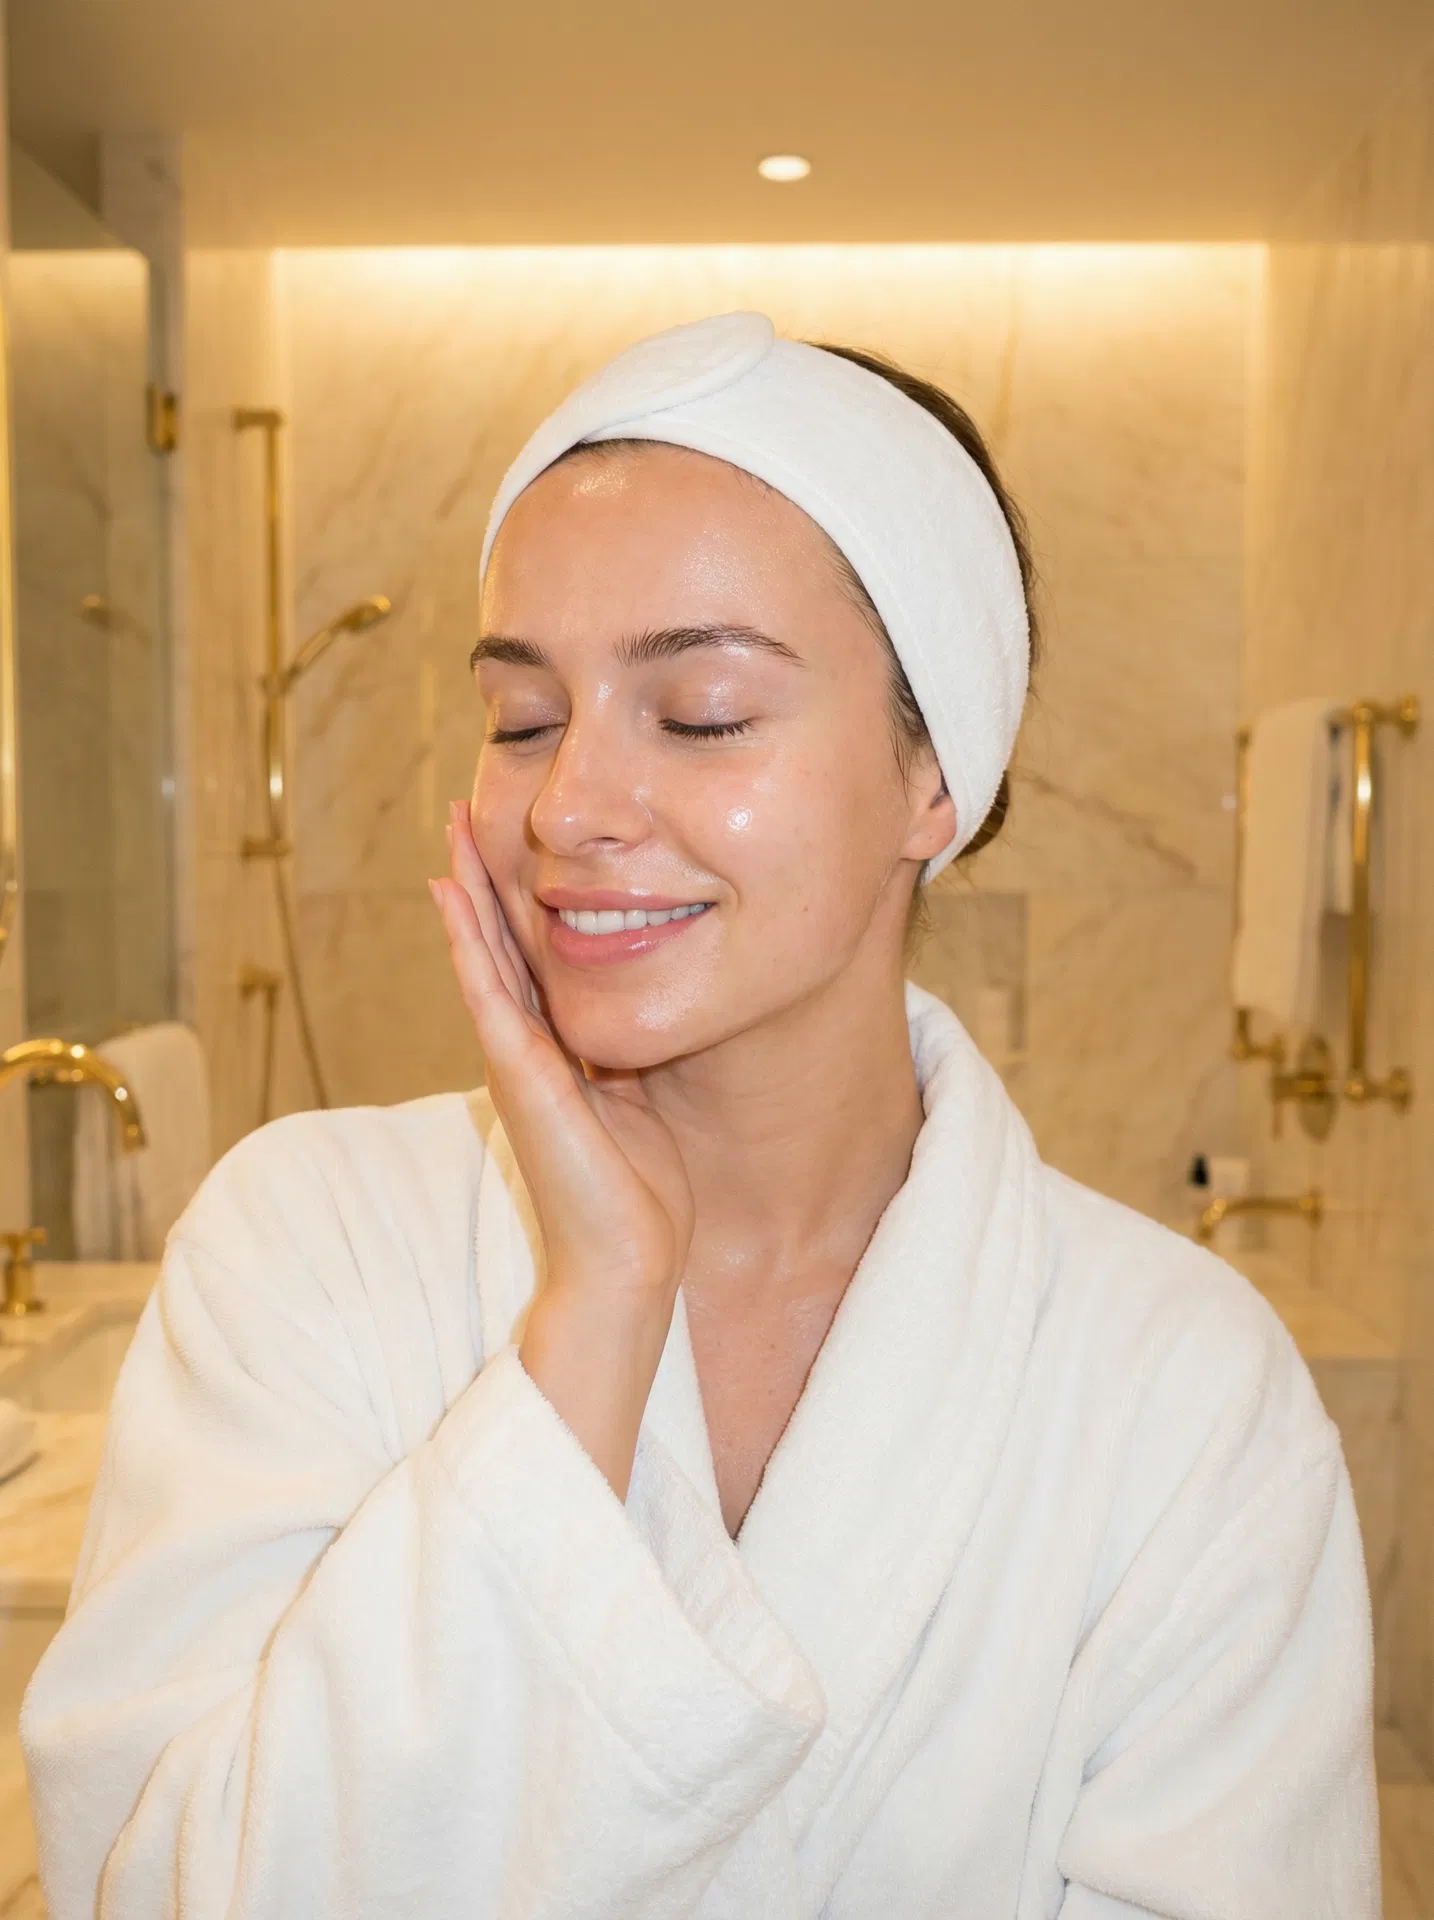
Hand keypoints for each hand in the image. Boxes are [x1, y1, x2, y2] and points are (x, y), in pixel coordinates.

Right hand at [429, 802, 694, 1313]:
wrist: (628, 1261)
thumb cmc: (638, 1192)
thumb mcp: (638, 1097)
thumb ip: (626, 1052)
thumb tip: (641, 1009)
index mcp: (555, 1052)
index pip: (527, 960)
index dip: (514, 902)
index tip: (507, 844)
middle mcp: (526, 1048)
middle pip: (496, 945)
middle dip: (482, 879)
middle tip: (461, 812)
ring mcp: (517, 1059)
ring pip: (483, 955)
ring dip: (466, 891)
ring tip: (451, 831)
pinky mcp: (521, 1073)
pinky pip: (488, 991)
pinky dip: (467, 940)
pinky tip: (452, 894)